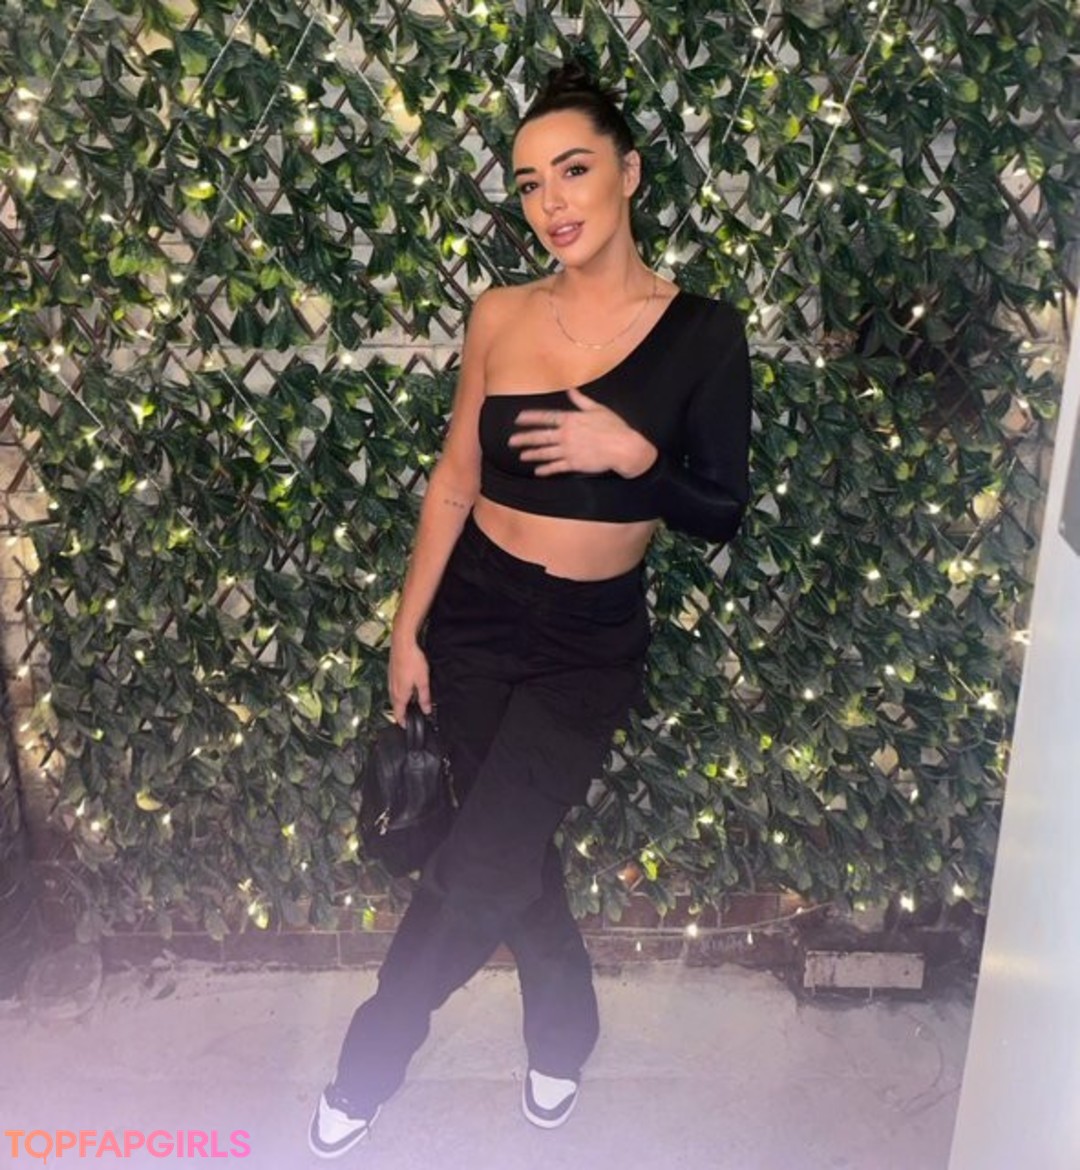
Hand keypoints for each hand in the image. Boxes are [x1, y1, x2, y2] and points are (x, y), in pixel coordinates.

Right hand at [388, 634, 430, 726]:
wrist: (403, 643)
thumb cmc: (412, 661)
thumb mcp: (423, 681)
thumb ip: (424, 697)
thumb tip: (426, 710)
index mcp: (400, 694)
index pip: (399, 714)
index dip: (403, 722)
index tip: (408, 727)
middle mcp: (392, 689)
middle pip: (395, 706)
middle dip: (402, 713)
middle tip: (410, 718)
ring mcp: (390, 681)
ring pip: (394, 697)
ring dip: (400, 703)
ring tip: (409, 705)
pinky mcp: (391, 673)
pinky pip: (393, 688)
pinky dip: (398, 693)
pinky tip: (406, 689)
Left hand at [508, 388, 656, 477]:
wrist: (623, 447)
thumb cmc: (614, 426)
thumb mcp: (598, 409)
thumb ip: (581, 400)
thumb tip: (571, 390)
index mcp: (571, 419)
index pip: (545, 417)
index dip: (530, 418)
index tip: (518, 418)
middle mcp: (566, 434)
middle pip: (540, 436)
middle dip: (524, 438)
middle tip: (511, 441)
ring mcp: (569, 450)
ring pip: (545, 453)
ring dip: (531, 454)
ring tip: (521, 456)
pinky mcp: (574, 464)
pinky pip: (556, 467)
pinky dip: (546, 470)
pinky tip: (537, 472)